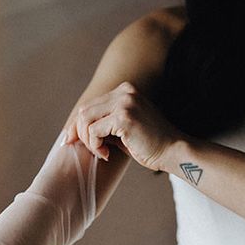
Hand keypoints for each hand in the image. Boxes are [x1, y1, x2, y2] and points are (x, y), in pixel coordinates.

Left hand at [62, 81, 184, 170]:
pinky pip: (94, 131)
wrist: (173, 151)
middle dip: (79, 134)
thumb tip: (75, 130)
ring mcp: (124, 103)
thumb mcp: (122, 129)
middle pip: (83, 111)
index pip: (89, 105)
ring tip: (102, 152)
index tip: (71, 141)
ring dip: (88, 141)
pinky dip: (95, 146)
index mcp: (124, 91)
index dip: (76, 126)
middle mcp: (124, 92)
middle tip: (93, 150)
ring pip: (85, 120)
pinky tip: (107, 154)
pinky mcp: (124, 117)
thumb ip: (103, 123)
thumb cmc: (148, 144)